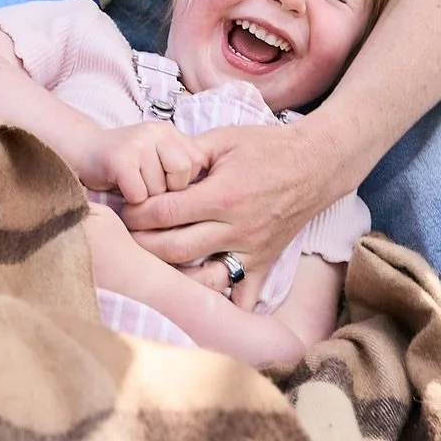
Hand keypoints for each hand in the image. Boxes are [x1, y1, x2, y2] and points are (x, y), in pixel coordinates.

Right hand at [78, 122, 209, 205]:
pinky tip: (121, 190)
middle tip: (147, 186)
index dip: (182, 182)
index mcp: (170, 131)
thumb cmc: (125, 165)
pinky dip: (131, 201)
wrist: (82, 152)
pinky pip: (139, 195)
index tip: (163, 182)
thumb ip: (180, 167)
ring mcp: (137, 142)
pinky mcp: (119, 158)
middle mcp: (156, 131)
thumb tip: (209, 196)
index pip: (197, 163)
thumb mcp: (157, 157)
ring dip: (146, 198)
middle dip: (167, 190)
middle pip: (182, 175)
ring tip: (132, 186)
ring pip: (159, 189)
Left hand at [118, 120, 327, 311]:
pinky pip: (242, 295)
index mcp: (222, 195)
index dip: (138, 212)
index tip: (125, 209)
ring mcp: (251, 250)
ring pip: (201, 276)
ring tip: (153, 262)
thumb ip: (187, 152)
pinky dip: (223, 302)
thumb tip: (154, 163)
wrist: (314, 164)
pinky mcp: (265, 263)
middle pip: (175, 249)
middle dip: (143, 244)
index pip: (166, 212)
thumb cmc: (266, 146)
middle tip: (128, 236)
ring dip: (173, 274)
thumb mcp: (223, 138)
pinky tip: (201, 298)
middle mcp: (235, 228)